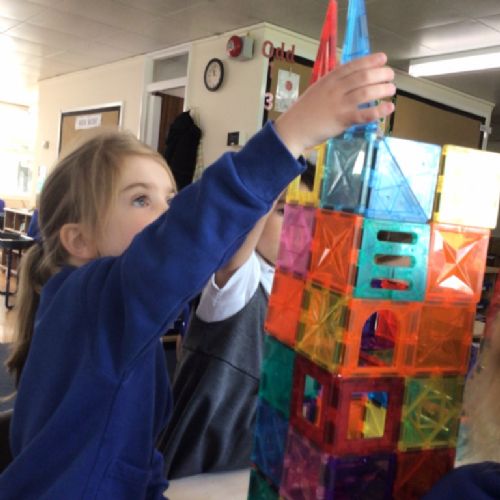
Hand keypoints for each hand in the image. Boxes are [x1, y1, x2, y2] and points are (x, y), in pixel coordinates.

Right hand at [275, 53, 395, 157]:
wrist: (293, 129)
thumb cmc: (304, 112)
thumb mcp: (317, 91)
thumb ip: (332, 85)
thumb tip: (349, 80)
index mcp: (329, 80)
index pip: (353, 65)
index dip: (370, 60)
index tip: (383, 58)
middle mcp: (335, 89)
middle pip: (363, 77)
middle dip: (381, 74)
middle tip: (391, 76)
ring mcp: (339, 104)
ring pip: (366, 92)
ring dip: (382, 90)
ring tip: (391, 89)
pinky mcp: (341, 120)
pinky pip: (364, 114)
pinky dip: (378, 111)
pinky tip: (389, 108)